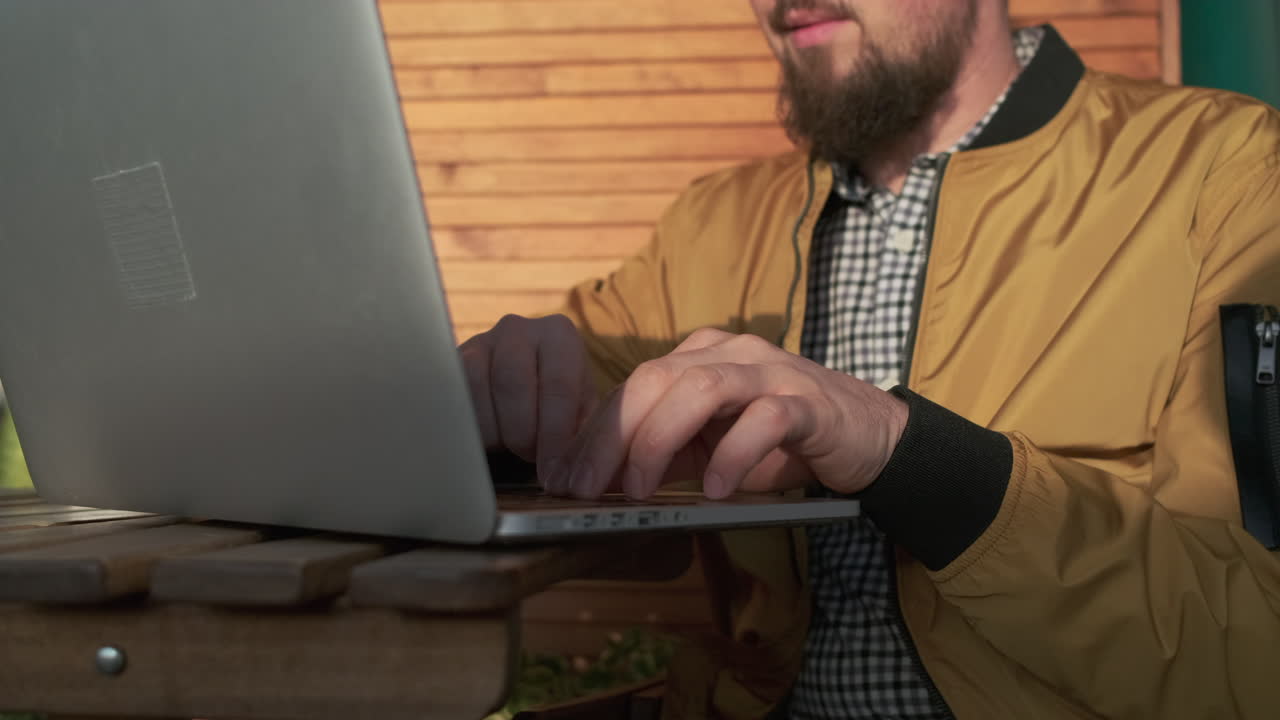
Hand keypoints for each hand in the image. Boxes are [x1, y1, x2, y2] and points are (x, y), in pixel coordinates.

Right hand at [458, 314, 597, 486]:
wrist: (521, 393)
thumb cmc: (554, 407)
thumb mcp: (579, 414)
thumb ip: (583, 432)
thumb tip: (571, 463)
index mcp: (558, 336)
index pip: (558, 386)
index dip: (554, 435)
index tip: (550, 470)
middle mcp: (517, 329)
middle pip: (512, 384)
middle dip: (520, 433)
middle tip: (525, 457)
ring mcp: (477, 343)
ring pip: (475, 390)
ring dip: (490, 431)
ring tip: (504, 446)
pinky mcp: (448, 364)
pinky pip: (450, 397)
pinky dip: (464, 428)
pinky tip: (479, 442)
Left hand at [549, 328, 908, 498]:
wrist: (868, 437)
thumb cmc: (783, 441)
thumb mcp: (712, 447)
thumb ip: (666, 452)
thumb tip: (604, 480)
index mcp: (702, 356)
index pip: (634, 385)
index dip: (595, 431)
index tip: (565, 476)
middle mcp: (732, 353)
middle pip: (655, 378)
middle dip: (614, 435)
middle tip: (587, 487)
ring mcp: (771, 372)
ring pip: (701, 387)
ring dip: (660, 440)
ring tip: (641, 489)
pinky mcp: (808, 401)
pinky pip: (763, 419)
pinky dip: (733, 456)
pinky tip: (716, 490)